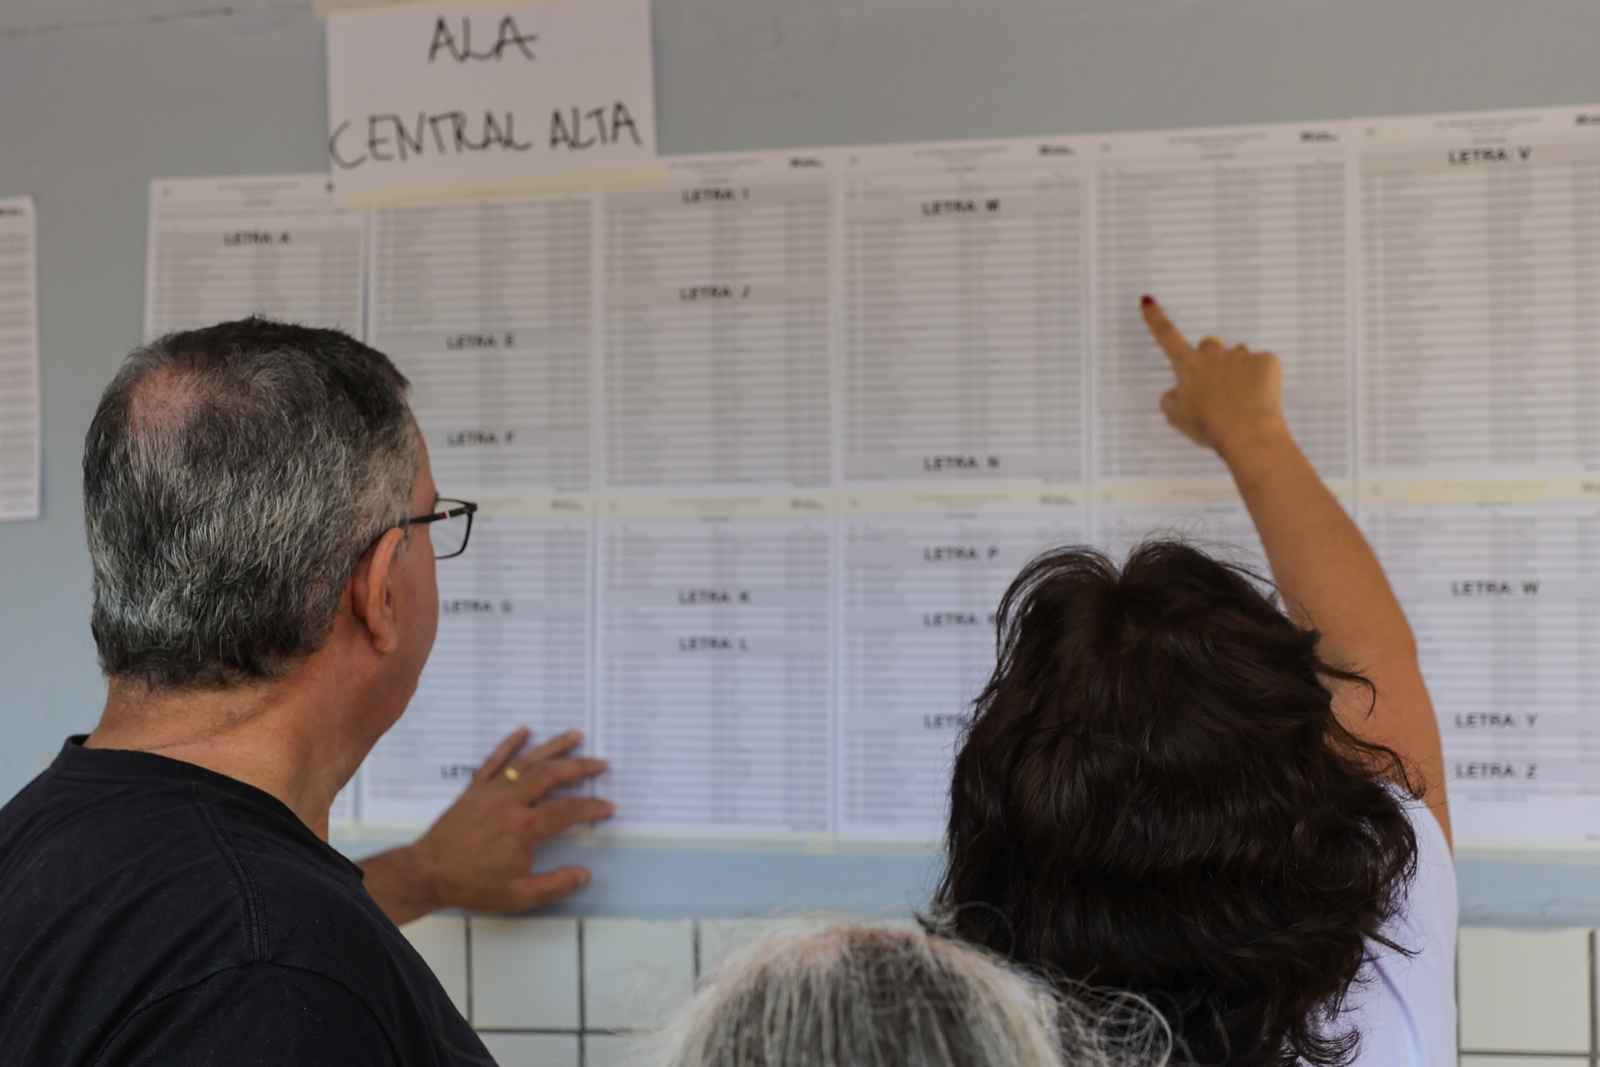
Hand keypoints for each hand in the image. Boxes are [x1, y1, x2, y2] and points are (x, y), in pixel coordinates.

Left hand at [406, 728, 612, 913]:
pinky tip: (523, 731)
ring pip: (528, 760)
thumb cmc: (469, 884)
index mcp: (524, 828)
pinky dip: (510, 742)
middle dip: (581, 766)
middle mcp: (510, 802)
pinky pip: (495, 758)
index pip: (569, 809)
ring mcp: (492, 791)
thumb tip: (582, 875)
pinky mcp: (475, 788)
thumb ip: (555, 884)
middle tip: (600, 763)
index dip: (592, 807)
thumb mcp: (519, 895)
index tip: (606, 806)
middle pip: (553, 774)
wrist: (428, 873)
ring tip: (574, 735)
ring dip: (554, 746)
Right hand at [1140, 296, 1287, 459]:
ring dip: (1238, 373)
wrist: (1248, 434)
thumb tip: (1177, 391)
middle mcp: (1212, 354)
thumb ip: (1171, 398)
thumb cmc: (1211, 427)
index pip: (1166, 335)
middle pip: (1210, 351)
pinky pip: (1261, 365)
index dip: (1155, 317)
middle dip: (1213, 366)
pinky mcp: (1265, 361)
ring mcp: (1240, 355)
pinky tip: (1257, 397)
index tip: (1149, 302)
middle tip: (1218, 393)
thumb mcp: (1176, 417)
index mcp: (1188, 365)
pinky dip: (1260, 379)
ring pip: (1237, 359)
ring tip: (1240, 400)